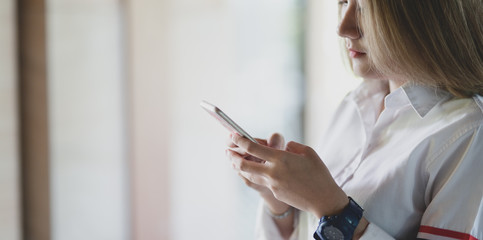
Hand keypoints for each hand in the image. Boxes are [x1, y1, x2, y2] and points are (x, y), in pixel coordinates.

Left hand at [228, 134, 348, 218]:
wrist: (323, 199)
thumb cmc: (318, 173)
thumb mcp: (308, 153)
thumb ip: (292, 147)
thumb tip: (282, 147)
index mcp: (281, 158)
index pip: (253, 148)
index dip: (240, 141)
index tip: (233, 135)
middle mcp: (273, 172)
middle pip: (244, 164)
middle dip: (233, 156)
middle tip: (228, 150)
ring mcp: (272, 184)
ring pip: (249, 175)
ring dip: (239, 167)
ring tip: (234, 160)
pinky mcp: (275, 193)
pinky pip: (261, 181)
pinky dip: (254, 174)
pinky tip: (252, 170)